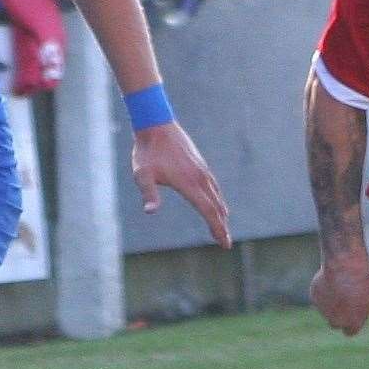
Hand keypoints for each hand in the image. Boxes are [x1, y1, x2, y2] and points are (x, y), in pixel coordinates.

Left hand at [130, 122, 230, 246]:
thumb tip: (150, 211)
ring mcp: (202, 170)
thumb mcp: (142, 174)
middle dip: (221, 226)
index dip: (218, 228)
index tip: (225, 243)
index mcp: (189, 183)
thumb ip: (148, 193)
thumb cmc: (146, 151)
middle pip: (216, 207)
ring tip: (222, 226)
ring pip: (216, 196)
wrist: (156, 124)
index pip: (208, 211)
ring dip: (221, 212)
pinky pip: (213, 186)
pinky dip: (217, 199)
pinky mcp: (200, 164)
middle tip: (226, 243)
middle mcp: (200, 177)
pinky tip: (216, 203)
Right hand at [310, 253, 368, 334]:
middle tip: (348, 301)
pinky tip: (335, 275)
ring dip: (335, 297)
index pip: (351, 331)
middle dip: (340, 315)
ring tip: (345, 280)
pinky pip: (321, 293)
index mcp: (353, 323)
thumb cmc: (365, 279)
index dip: (354, 322)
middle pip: (335, 323)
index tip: (357, 313)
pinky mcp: (314, 296)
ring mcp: (323, 309)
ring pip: (328, 306)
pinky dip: (327, 287)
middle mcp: (335, 320)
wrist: (344, 266)